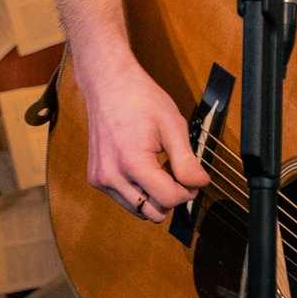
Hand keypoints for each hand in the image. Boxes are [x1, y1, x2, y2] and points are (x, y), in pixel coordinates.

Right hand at [76, 46, 206, 221]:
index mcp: (132, 162)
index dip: (188, 192)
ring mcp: (101, 179)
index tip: (192, 178)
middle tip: (177, 174)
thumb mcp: (173, 126)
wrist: (108, 85)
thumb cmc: (141, 100)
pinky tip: (144, 169)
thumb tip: (200, 184)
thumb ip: (187, 161)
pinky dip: (140, 192)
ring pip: (139, 211)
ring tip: (159, 169)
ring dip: (155, 197)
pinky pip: (125, 200)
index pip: (168, 200)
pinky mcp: (96, 179)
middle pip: (153, 213)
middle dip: (171, 198)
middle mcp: (112, 176)